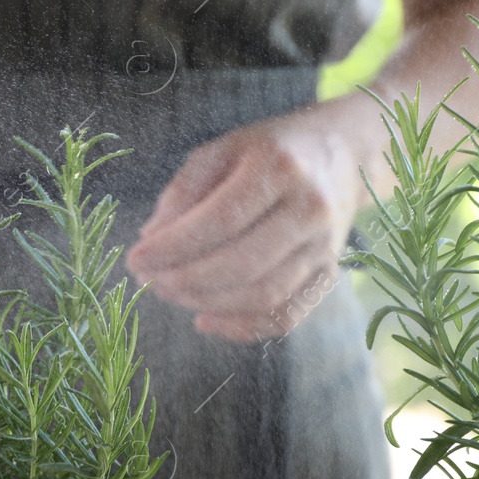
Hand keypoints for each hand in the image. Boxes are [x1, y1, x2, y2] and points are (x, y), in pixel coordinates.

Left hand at [126, 107, 365, 341]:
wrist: (342, 154)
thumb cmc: (269, 150)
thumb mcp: (222, 150)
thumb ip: (184, 192)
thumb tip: (150, 239)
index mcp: (279, 168)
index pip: (221, 219)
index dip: (174, 247)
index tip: (136, 260)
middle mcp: (310, 209)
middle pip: (243, 263)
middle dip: (186, 281)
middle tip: (148, 282)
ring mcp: (325, 247)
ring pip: (264, 295)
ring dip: (208, 303)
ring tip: (170, 293)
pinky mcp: (330, 274)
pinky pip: (287, 316)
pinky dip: (242, 328)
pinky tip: (205, 319)